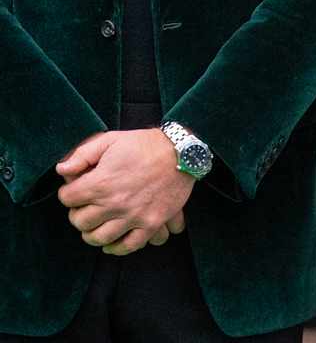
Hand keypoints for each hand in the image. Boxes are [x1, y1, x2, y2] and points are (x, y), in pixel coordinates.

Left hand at [56, 130, 193, 254]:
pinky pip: (129, 246)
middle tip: (86, 207)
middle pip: (80, 222)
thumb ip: (82, 154)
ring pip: (99, 238)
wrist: (181, 152)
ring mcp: (134, 216)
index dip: (68, 193)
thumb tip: (61, 169)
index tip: (76, 189)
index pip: (67, 199)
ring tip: (96, 225)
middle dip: (78, 214)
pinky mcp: (151, 223)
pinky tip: (112, 243)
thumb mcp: (111, 140)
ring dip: (92, 233)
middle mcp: (114, 203)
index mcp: (101, 183)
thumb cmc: (144, 144)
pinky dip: (116, 248)